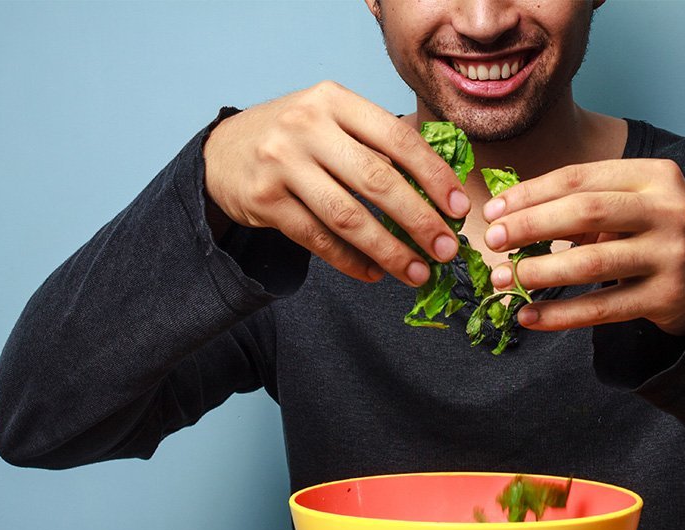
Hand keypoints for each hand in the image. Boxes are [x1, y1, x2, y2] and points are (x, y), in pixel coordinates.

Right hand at [203, 81, 470, 285]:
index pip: (397, 138)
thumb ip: (379, 144)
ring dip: (389, 250)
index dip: (434, 175)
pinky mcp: (263, 200)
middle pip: (376, 180)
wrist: (224, 151)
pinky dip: (351, 261)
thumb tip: (443, 188)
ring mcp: (281, 163)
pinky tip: (375, 274)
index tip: (460, 208)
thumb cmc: (297, 138)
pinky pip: (317, 239)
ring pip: (347, 216)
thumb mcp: (334, 121)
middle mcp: (306, 126)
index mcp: (335, 100)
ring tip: (417, 272)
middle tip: (445, 249)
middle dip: (418, 220)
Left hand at [482, 159, 684, 335]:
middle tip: (492, 241)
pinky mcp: (665, 297)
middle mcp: (668, 210)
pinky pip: (602, 308)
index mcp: (654, 175)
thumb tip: (506, 215)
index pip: (579, 178)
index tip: (493, 210)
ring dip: (539, 271)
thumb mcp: (631, 201)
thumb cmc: (653, 230)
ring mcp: (671, 255)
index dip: (530, 194)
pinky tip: (529, 317)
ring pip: (591, 263)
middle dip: (530, 226)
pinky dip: (559, 315)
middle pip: (584, 212)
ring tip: (505, 279)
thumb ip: (581, 201)